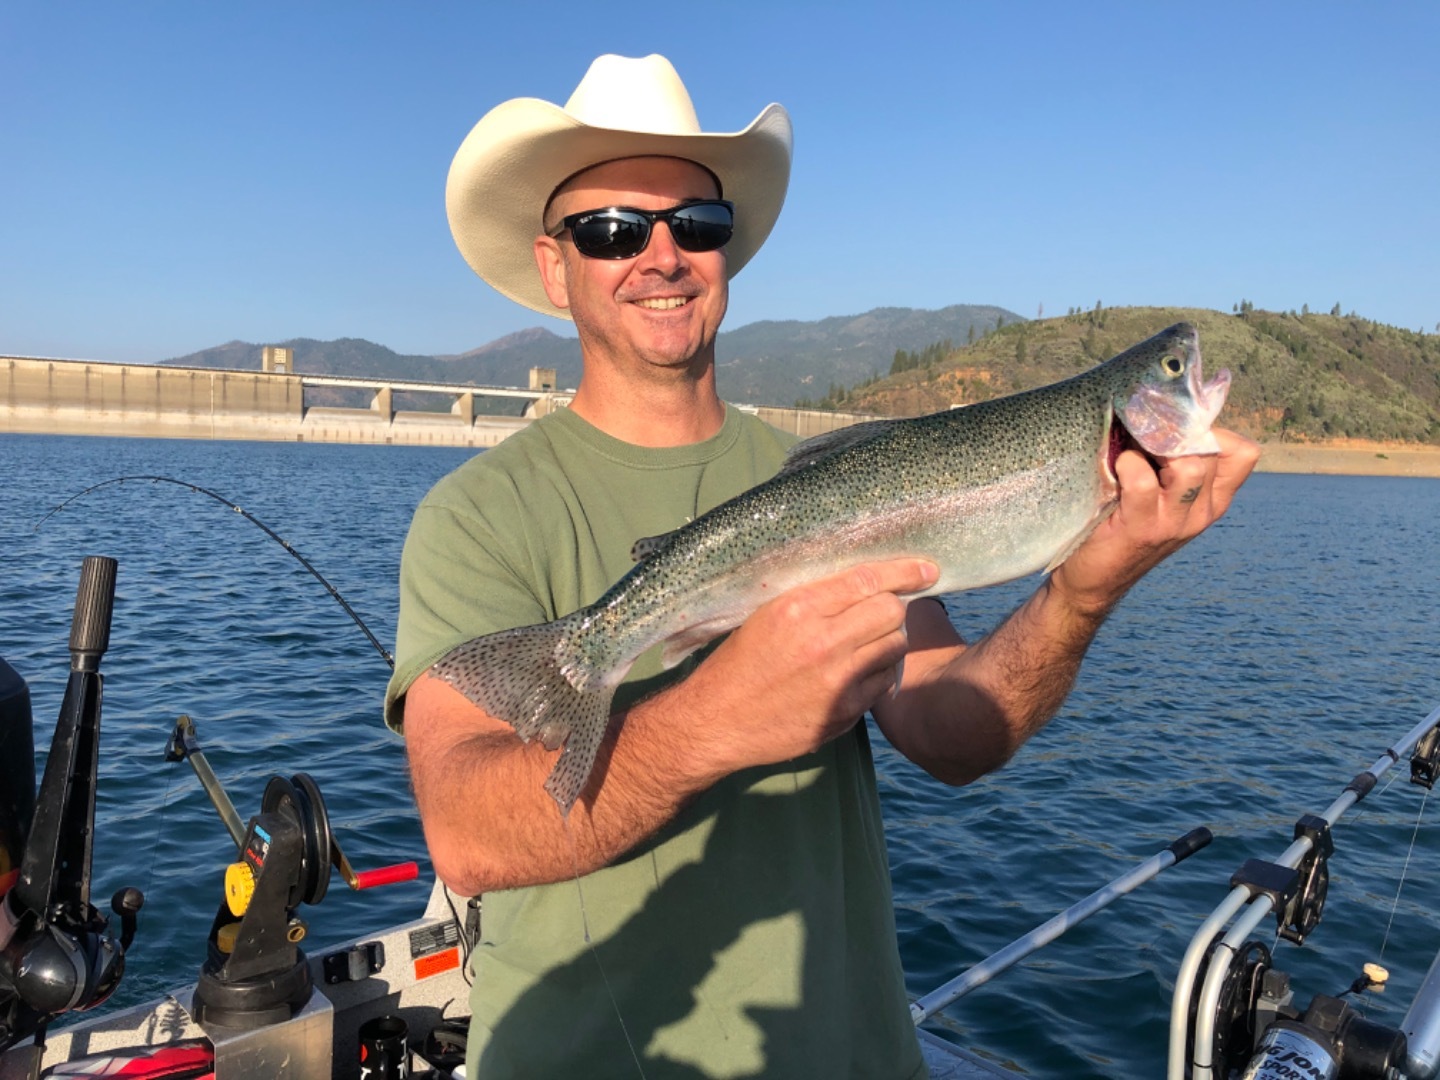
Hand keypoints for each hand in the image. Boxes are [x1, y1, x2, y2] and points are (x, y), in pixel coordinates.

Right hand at [677, 558, 938, 780]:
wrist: (715, 722)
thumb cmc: (737, 663)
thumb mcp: (765, 616)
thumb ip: (813, 599)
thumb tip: (862, 583)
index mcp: (799, 608)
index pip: (868, 579)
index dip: (905, 571)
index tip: (927, 569)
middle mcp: (823, 642)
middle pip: (892, 612)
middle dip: (894, 608)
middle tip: (883, 613)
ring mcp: (837, 681)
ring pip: (895, 647)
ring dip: (889, 641)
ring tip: (868, 645)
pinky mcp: (843, 713)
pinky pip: (884, 683)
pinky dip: (878, 674)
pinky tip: (858, 674)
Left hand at [1050, 428, 1259, 615]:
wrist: (1093, 579)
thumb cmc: (1121, 522)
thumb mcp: (1160, 492)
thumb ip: (1173, 459)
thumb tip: (1160, 406)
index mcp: (1213, 498)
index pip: (1244, 451)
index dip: (1212, 429)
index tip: (1176, 429)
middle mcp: (1202, 511)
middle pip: (1211, 451)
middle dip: (1176, 432)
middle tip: (1144, 434)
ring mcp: (1175, 523)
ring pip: (1190, 465)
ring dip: (1156, 449)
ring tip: (1132, 453)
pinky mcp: (1142, 529)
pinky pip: (1142, 482)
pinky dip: (1126, 466)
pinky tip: (1114, 472)